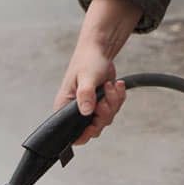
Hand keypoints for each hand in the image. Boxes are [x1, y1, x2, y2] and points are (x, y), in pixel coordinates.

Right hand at [54, 0, 141, 144]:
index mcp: (65, 107)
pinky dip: (118, 98)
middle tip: (105, 96)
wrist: (99, 50)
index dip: (85, 134)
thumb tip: (86, 112)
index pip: (72, 134)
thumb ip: (86, 95)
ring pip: (107, 119)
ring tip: (110, 85)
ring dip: (113, 102)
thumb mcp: (86, 77)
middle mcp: (76, 111)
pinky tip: (116, 85)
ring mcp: (90, 108)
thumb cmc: (87, 60)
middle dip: (105, 113)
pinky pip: (114, 109)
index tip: (95, 125)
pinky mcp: (102, 103)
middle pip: (94, 128)